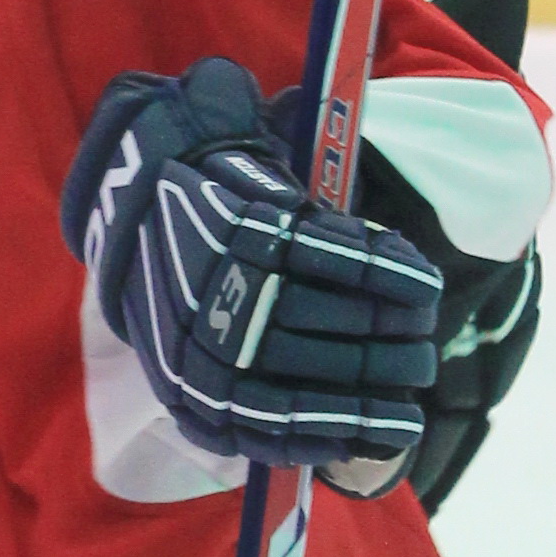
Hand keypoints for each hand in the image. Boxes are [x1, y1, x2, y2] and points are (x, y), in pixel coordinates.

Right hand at [65, 55, 442, 488]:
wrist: (128, 219)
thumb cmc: (214, 184)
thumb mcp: (246, 150)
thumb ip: (296, 158)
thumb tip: (334, 120)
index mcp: (235, 228)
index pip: (324, 255)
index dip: (383, 274)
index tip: (427, 286)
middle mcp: (216, 291)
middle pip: (320, 323)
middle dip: (386, 341)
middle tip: (425, 345)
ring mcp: (199, 350)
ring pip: (295, 386)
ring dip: (363, 397)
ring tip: (411, 404)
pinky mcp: (191, 394)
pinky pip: (259, 428)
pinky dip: (316, 436)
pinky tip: (364, 436)